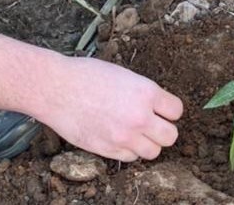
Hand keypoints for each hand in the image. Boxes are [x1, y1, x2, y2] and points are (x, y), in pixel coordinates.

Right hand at [40, 56, 182, 160]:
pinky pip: (130, 157)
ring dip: (147, 143)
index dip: (169, 109)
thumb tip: (155, 106)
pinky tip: (119, 136)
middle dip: (164, 130)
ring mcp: (123, 137)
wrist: (57, 88)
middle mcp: (139, 117)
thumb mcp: (123, 75)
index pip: (176, 111)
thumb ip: (142, 93)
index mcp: (146, 92)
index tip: (163, 109)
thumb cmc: (87, 75)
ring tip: (135, 132)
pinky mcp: (107, 150)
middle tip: (153, 123)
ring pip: (153, 152)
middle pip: (170, 137)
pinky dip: (128, 150)